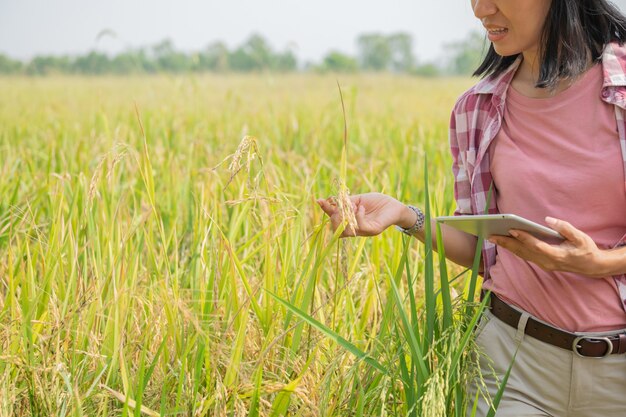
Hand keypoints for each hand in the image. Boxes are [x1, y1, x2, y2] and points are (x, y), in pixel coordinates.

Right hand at [316, 192, 411, 236]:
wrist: (395, 205)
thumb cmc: (378, 202)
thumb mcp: (358, 200)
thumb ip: (346, 202)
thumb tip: (329, 200)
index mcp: (351, 222)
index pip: (334, 220)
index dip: (326, 211)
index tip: (319, 201)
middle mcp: (356, 229)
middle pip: (337, 230)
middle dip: (334, 216)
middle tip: (341, 206)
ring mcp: (364, 231)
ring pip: (346, 231)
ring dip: (345, 217)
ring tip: (351, 206)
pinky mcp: (373, 230)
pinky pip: (360, 226)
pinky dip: (357, 215)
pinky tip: (361, 207)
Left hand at [488, 217, 607, 276]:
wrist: (592, 266)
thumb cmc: (586, 249)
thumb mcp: (581, 237)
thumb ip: (565, 228)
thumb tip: (548, 220)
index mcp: (557, 255)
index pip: (537, 246)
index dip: (524, 238)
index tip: (512, 229)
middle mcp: (547, 262)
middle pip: (523, 252)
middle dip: (506, 243)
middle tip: (491, 234)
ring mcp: (543, 264)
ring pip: (522, 254)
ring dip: (506, 246)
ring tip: (492, 237)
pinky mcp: (542, 263)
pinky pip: (524, 256)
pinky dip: (514, 249)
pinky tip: (504, 242)